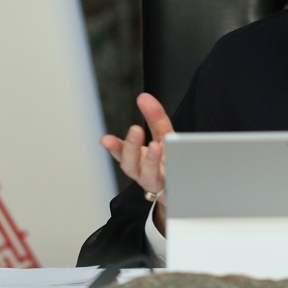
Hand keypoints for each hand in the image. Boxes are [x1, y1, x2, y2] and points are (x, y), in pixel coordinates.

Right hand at [100, 92, 172, 234]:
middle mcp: (143, 174)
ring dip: (150, 162)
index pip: (122, 153)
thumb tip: (143, 97)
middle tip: (135, 130)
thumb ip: (154, 118)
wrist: (182, 190)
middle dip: (131, 148)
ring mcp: (159, 184)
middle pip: (131, 166)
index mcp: (137, 161)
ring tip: (156, 147)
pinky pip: (173, 183)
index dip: (114, 146)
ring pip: (149, 177)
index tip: (106, 139)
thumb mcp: (162, 136)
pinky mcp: (174, 190)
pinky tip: (178, 160)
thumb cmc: (167, 162)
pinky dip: (175, 173)